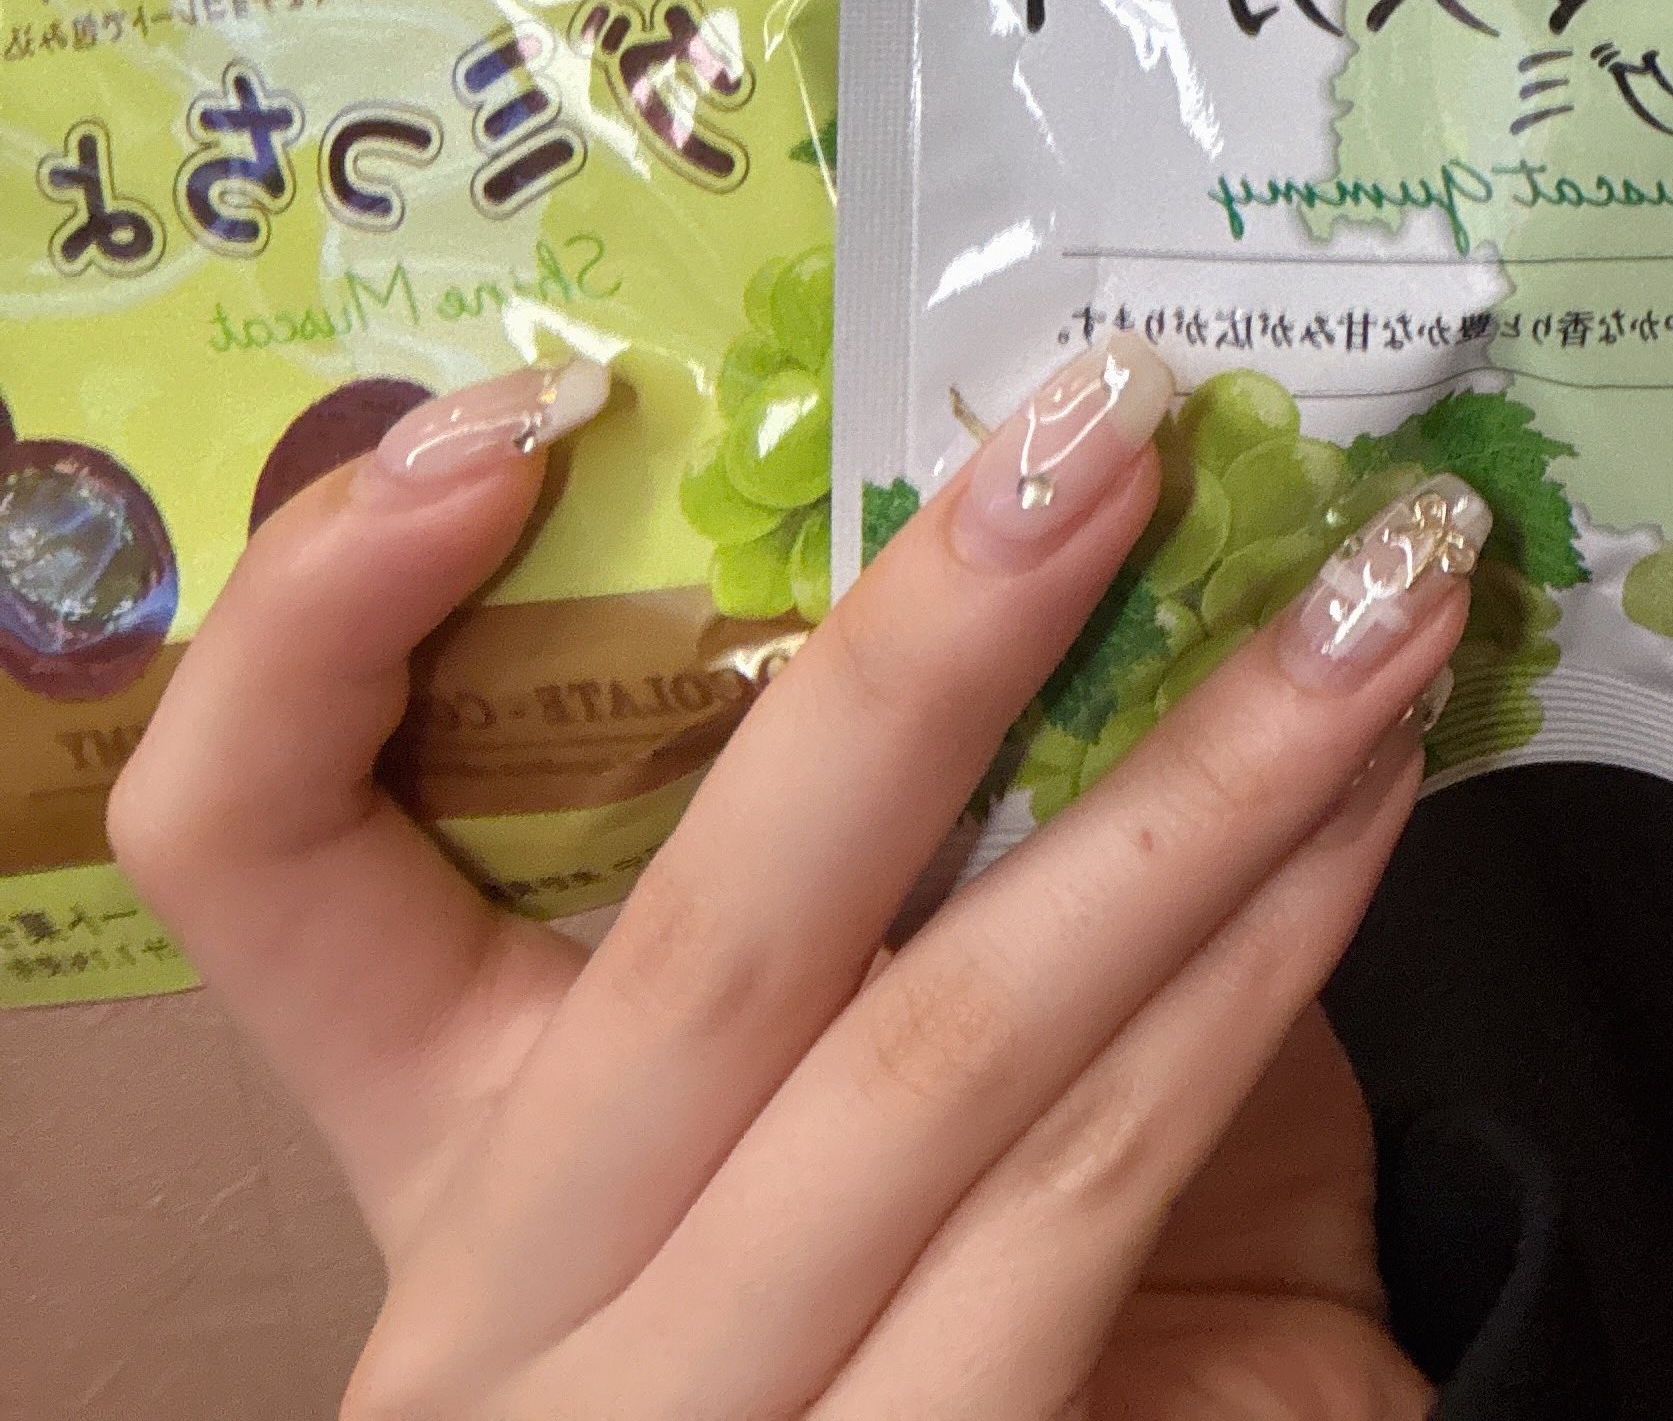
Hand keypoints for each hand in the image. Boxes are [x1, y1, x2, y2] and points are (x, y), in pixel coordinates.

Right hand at [110, 336, 1485, 1419]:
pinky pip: (1087, 1185)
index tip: (515, 417)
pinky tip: (1373, 810)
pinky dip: (1253, 970)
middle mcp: (512, 1300)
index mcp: (453, 1143)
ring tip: (1377, 601)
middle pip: (693, 932)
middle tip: (1129, 422)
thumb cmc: (974, 1284)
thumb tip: (1077, 506)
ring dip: (1199, 788)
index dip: (317, 634)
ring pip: (938, 1051)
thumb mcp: (845, 1072)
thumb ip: (891, 851)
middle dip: (938, 643)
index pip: (250, 859)